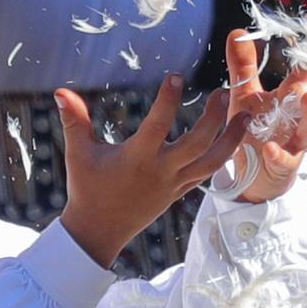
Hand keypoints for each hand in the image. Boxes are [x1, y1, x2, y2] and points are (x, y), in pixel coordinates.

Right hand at [56, 76, 250, 266]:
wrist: (100, 231)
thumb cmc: (87, 189)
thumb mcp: (79, 154)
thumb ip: (75, 121)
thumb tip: (61, 90)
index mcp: (137, 160)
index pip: (158, 126)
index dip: (168, 101)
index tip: (177, 76)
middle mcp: (161, 172)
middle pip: (198, 144)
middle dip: (214, 118)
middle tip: (222, 91)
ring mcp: (175, 183)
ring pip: (212, 161)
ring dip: (232, 138)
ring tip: (245, 115)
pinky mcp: (181, 190)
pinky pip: (209, 172)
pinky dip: (224, 154)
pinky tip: (235, 136)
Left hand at [224, 24, 306, 202]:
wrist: (250, 175)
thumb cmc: (253, 130)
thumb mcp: (244, 95)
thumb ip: (243, 66)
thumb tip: (237, 30)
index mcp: (295, 96)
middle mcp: (302, 117)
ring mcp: (295, 142)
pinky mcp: (283, 165)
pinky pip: (284, 160)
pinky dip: (278, 154)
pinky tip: (270, 148)